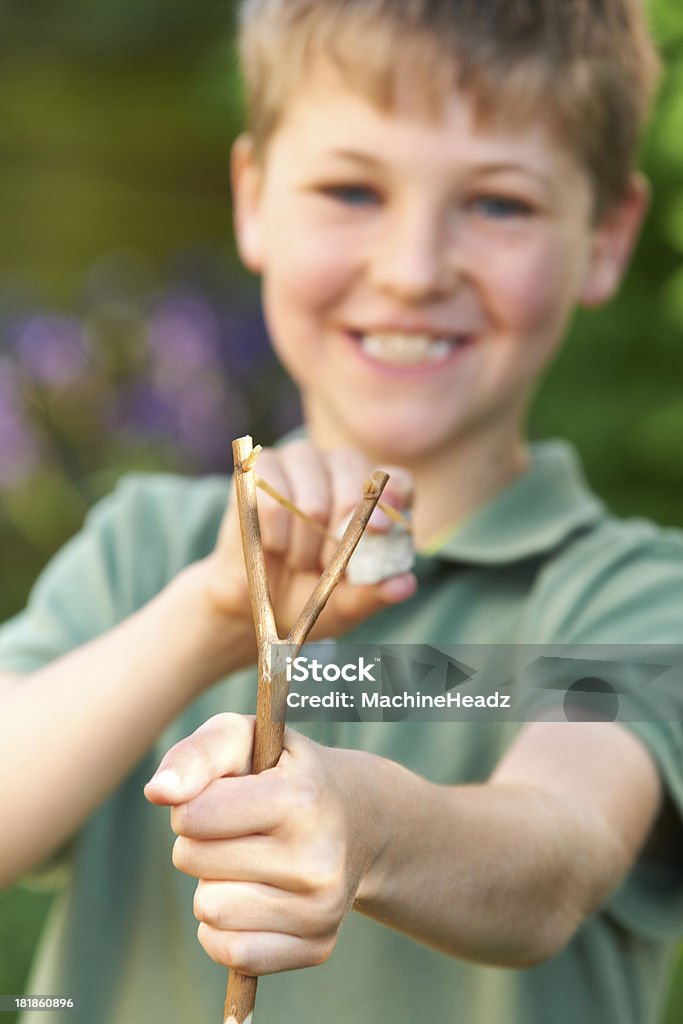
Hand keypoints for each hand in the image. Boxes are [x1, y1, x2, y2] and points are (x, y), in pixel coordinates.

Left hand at [144, 713, 379, 974]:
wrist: (359, 816)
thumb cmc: (282, 770)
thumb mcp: (243, 738)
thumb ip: (196, 753)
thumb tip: (158, 793)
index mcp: (300, 799)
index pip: (192, 816)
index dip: (193, 802)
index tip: (223, 794)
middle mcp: (317, 859)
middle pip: (192, 861)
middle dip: (201, 841)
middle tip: (241, 825)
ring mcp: (321, 908)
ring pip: (209, 910)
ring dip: (213, 883)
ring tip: (251, 858)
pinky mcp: (318, 946)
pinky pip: (232, 953)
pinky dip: (226, 927)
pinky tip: (254, 897)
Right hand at [197, 440, 416, 667]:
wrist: (258, 601)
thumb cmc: (313, 595)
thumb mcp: (347, 604)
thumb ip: (374, 593)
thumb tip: (405, 586)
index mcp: (379, 495)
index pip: (398, 484)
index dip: (391, 502)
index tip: (379, 529)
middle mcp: (345, 467)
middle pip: (354, 492)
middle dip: (339, 542)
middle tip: (326, 567)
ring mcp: (304, 460)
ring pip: (312, 505)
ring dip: (304, 547)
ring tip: (299, 560)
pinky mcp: (265, 466)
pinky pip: (275, 502)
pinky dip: (276, 536)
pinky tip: (274, 546)